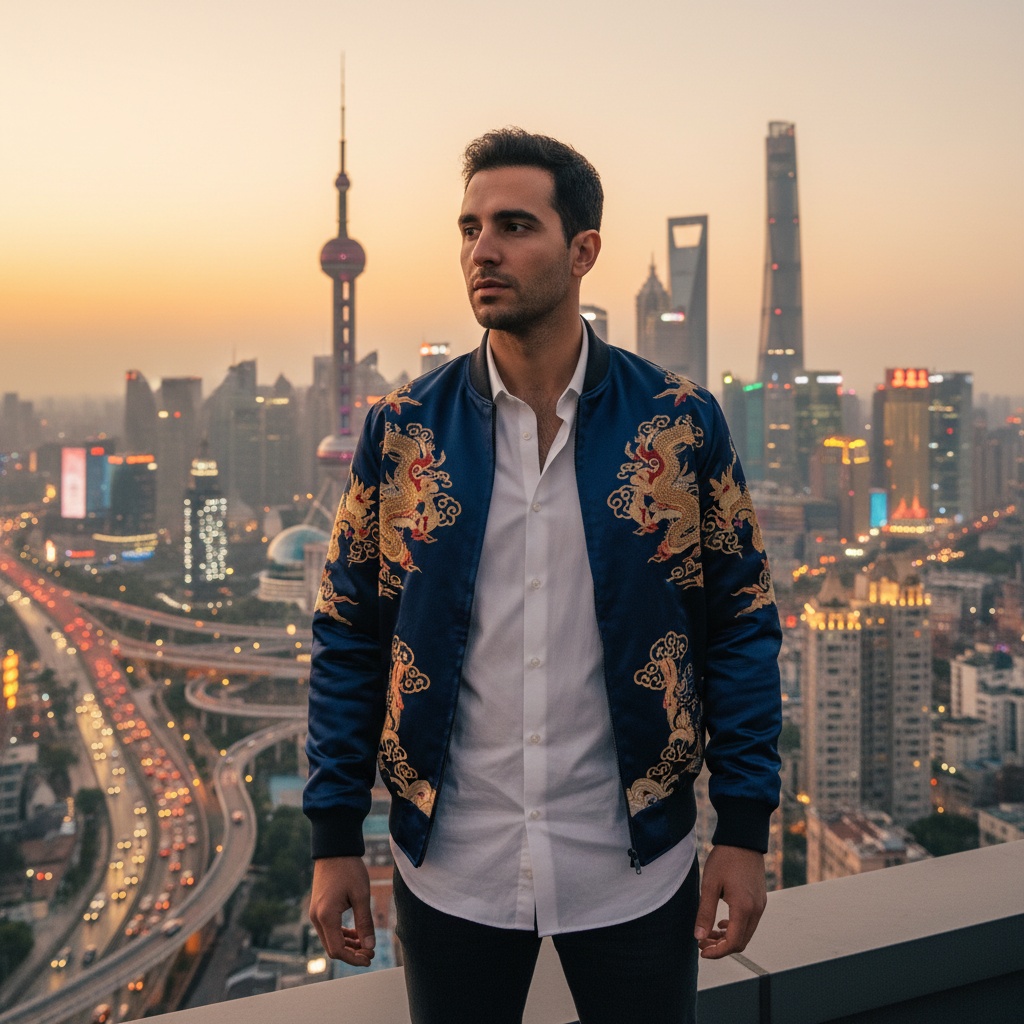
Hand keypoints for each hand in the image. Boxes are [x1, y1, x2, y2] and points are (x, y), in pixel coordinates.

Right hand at [309, 856, 375, 966]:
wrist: (334, 849)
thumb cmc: (349, 869)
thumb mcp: (361, 895)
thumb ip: (365, 922)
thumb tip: (370, 946)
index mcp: (326, 916)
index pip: (337, 950)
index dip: (354, 958)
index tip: (370, 957)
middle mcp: (316, 918)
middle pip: (332, 948)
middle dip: (352, 953)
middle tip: (371, 952)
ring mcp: (315, 914)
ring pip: (330, 939)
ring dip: (347, 945)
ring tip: (366, 944)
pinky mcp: (318, 909)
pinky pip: (329, 929)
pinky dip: (342, 934)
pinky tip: (356, 933)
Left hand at [693, 845, 766, 959]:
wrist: (743, 839)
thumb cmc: (725, 859)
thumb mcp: (709, 885)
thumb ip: (705, 912)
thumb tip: (698, 937)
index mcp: (744, 908)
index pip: (733, 943)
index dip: (717, 952)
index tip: (701, 951)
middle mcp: (756, 910)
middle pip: (741, 942)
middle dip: (721, 947)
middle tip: (701, 942)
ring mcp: (760, 905)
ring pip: (746, 933)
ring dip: (728, 938)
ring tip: (708, 933)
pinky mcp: (760, 900)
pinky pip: (750, 923)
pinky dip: (736, 928)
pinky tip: (722, 922)